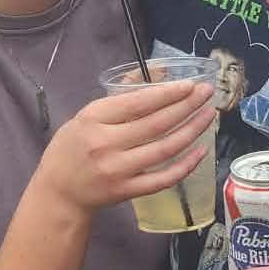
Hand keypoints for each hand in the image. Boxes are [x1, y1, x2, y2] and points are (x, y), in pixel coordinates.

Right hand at [38, 82, 215, 213]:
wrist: (59, 192)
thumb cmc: (72, 148)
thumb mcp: (86, 117)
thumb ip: (119, 100)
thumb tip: (158, 76)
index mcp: (93, 119)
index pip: (137, 103)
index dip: (167, 93)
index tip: (190, 85)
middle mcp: (106, 144)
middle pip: (156, 124)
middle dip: (187, 106)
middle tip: (207, 93)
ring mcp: (118, 170)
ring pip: (165, 149)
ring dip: (191, 130)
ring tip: (209, 115)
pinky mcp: (127, 191)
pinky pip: (164, 179)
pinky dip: (185, 165)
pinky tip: (201, 150)